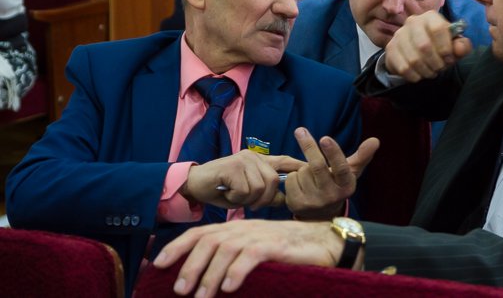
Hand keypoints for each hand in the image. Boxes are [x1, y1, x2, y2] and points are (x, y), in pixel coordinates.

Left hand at [154, 219, 345, 296]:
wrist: (326, 241)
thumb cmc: (291, 250)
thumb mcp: (257, 251)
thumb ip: (235, 258)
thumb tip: (210, 277)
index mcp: (238, 229)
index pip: (202, 232)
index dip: (178, 246)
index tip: (158, 264)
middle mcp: (246, 228)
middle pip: (209, 240)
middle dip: (190, 265)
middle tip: (179, 290)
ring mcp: (261, 235)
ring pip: (227, 249)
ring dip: (210, 274)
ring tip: (201, 297)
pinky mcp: (278, 245)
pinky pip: (252, 255)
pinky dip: (238, 270)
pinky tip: (229, 287)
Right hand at [182, 150, 304, 210]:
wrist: (194, 184)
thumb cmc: (222, 189)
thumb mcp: (247, 192)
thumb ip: (265, 192)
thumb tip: (286, 199)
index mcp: (259, 160)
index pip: (284, 160)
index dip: (298, 166)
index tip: (311, 169)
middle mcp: (253, 156)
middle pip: (273, 181)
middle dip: (264, 198)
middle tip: (248, 202)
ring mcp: (243, 159)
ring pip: (259, 187)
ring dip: (247, 199)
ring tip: (235, 195)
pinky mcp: (232, 166)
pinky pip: (245, 190)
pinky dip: (236, 198)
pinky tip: (227, 193)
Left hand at [285, 127, 378, 219]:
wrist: (320, 214)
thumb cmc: (337, 184)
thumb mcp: (351, 172)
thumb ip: (362, 155)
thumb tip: (375, 140)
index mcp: (347, 186)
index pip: (341, 168)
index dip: (333, 153)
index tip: (325, 138)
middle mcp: (331, 196)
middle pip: (317, 166)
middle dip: (309, 146)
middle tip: (300, 131)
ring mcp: (314, 202)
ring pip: (302, 172)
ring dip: (302, 168)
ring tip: (310, 177)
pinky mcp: (297, 205)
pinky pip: (290, 180)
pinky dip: (293, 176)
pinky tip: (300, 185)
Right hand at [384, 11, 472, 82]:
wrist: (416, 50)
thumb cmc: (439, 46)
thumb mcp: (454, 45)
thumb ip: (462, 46)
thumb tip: (458, 49)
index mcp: (430, 17)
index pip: (438, 28)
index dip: (445, 47)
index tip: (449, 59)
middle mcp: (412, 22)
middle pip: (424, 46)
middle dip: (436, 63)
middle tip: (440, 68)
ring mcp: (399, 35)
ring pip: (413, 59)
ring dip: (426, 71)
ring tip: (431, 72)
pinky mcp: (391, 49)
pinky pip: (403, 68)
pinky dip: (415, 76)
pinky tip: (420, 74)